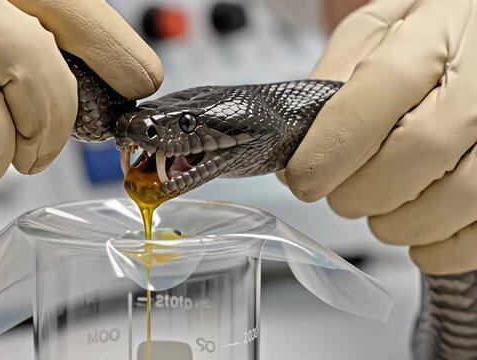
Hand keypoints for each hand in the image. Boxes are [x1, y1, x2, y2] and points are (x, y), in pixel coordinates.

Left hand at [284, 0, 476, 274]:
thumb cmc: (439, 33)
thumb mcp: (382, 26)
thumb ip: (338, 73)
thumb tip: (300, 137)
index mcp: (437, 35)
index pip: (372, 101)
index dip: (328, 152)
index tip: (302, 177)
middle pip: (411, 158)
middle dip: (358, 192)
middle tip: (341, 193)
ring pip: (450, 203)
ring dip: (396, 222)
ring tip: (380, 206)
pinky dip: (438, 247)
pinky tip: (419, 228)